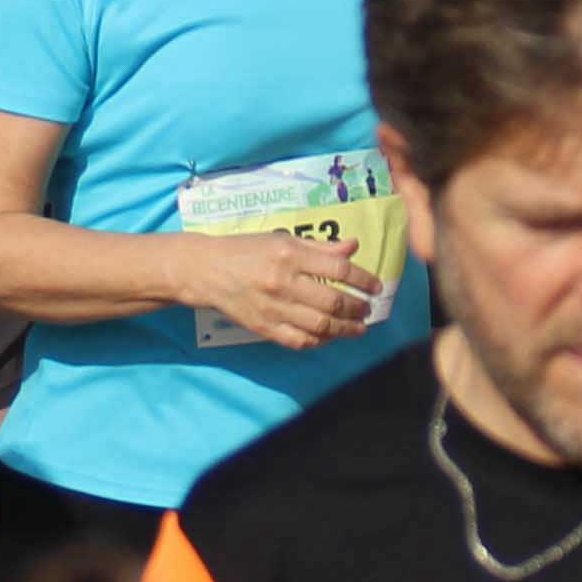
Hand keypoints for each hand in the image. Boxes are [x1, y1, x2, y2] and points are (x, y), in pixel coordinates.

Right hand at [192, 228, 382, 351]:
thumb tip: (353, 247)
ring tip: (358, 327)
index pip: (338, 270)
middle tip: (368, 309)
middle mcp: (283, 282)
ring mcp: (274, 308)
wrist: (206, 271)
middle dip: (357, 308)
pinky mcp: (265, 328)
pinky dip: (320, 342)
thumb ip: (318, 247)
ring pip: (320, 326)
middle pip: (332, 301)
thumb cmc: (246, 250)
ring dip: (346, 329)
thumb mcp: (282, 239)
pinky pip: (300, 341)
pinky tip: (331, 337)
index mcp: (289, 255)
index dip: (363, 280)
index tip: (375, 286)